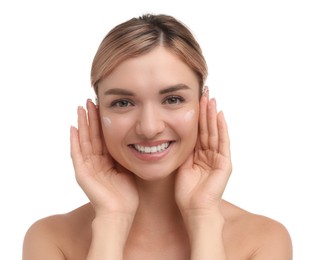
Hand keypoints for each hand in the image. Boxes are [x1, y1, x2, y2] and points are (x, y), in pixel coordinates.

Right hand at [70, 99, 138, 217]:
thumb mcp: (127, 168)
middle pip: (92, 135)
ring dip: (82, 124)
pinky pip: (77, 154)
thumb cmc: (127, 193)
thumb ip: (125, 155)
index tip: (102, 106)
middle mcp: (95, 161)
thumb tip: (135, 140)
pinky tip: (73, 128)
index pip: (102, 137)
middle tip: (89, 101)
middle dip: (90, 118)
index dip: (102, 122)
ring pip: (83, 141)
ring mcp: (87, 167)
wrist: (121, 211)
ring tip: (80, 108)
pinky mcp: (82, 173)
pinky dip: (74, 141)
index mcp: (106, 160)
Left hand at [175, 94, 231, 216]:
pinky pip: (223, 142)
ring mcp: (219, 158)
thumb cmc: (186, 191)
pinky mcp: (225, 163)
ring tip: (211, 98)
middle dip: (206, 111)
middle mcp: (211, 154)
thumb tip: (175, 135)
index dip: (197, 116)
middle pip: (208, 128)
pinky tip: (219, 114)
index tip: (194, 100)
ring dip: (213, 115)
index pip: (199, 131)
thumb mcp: (182, 164)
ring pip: (215, 131)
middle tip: (204, 93)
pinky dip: (222, 128)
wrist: (194, 208)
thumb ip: (184, 150)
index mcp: (200, 155)